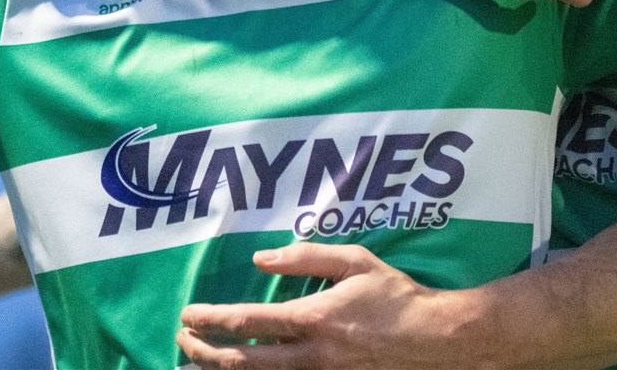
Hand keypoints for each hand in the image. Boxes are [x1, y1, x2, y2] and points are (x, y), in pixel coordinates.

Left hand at [178, 243, 493, 369]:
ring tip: (197, 363)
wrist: (434, 341)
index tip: (188, 315)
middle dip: (205, 352)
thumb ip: (307, 257)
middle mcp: (309, 355)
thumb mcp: (355, 262)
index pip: (248, 322)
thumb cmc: (396, 296)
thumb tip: (262, 258)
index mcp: (313, 318)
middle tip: (182, 341)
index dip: (212, 320)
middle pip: (242, 361)